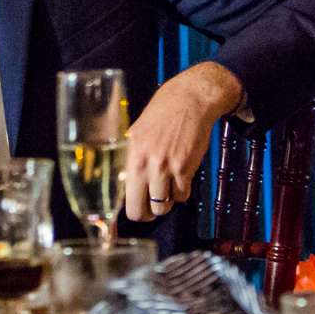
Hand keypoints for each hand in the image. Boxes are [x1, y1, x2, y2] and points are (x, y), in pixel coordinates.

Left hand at [120, 62, 243, 222]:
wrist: (189, 100)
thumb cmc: (162, 114)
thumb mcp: (137, 134)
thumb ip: (132, 160)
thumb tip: (127, 186)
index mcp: (130, 156)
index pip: (124, 199)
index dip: (133, 209)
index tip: (139, 210)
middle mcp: (145, 164)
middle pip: (141, 211)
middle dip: (148, 213)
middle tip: (153, 207)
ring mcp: (165, 167)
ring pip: (163, 206)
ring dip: (167, 201)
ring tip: (169, 186)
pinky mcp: (185, 168)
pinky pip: (182, 196)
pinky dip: (182, 191)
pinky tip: (181, 177)